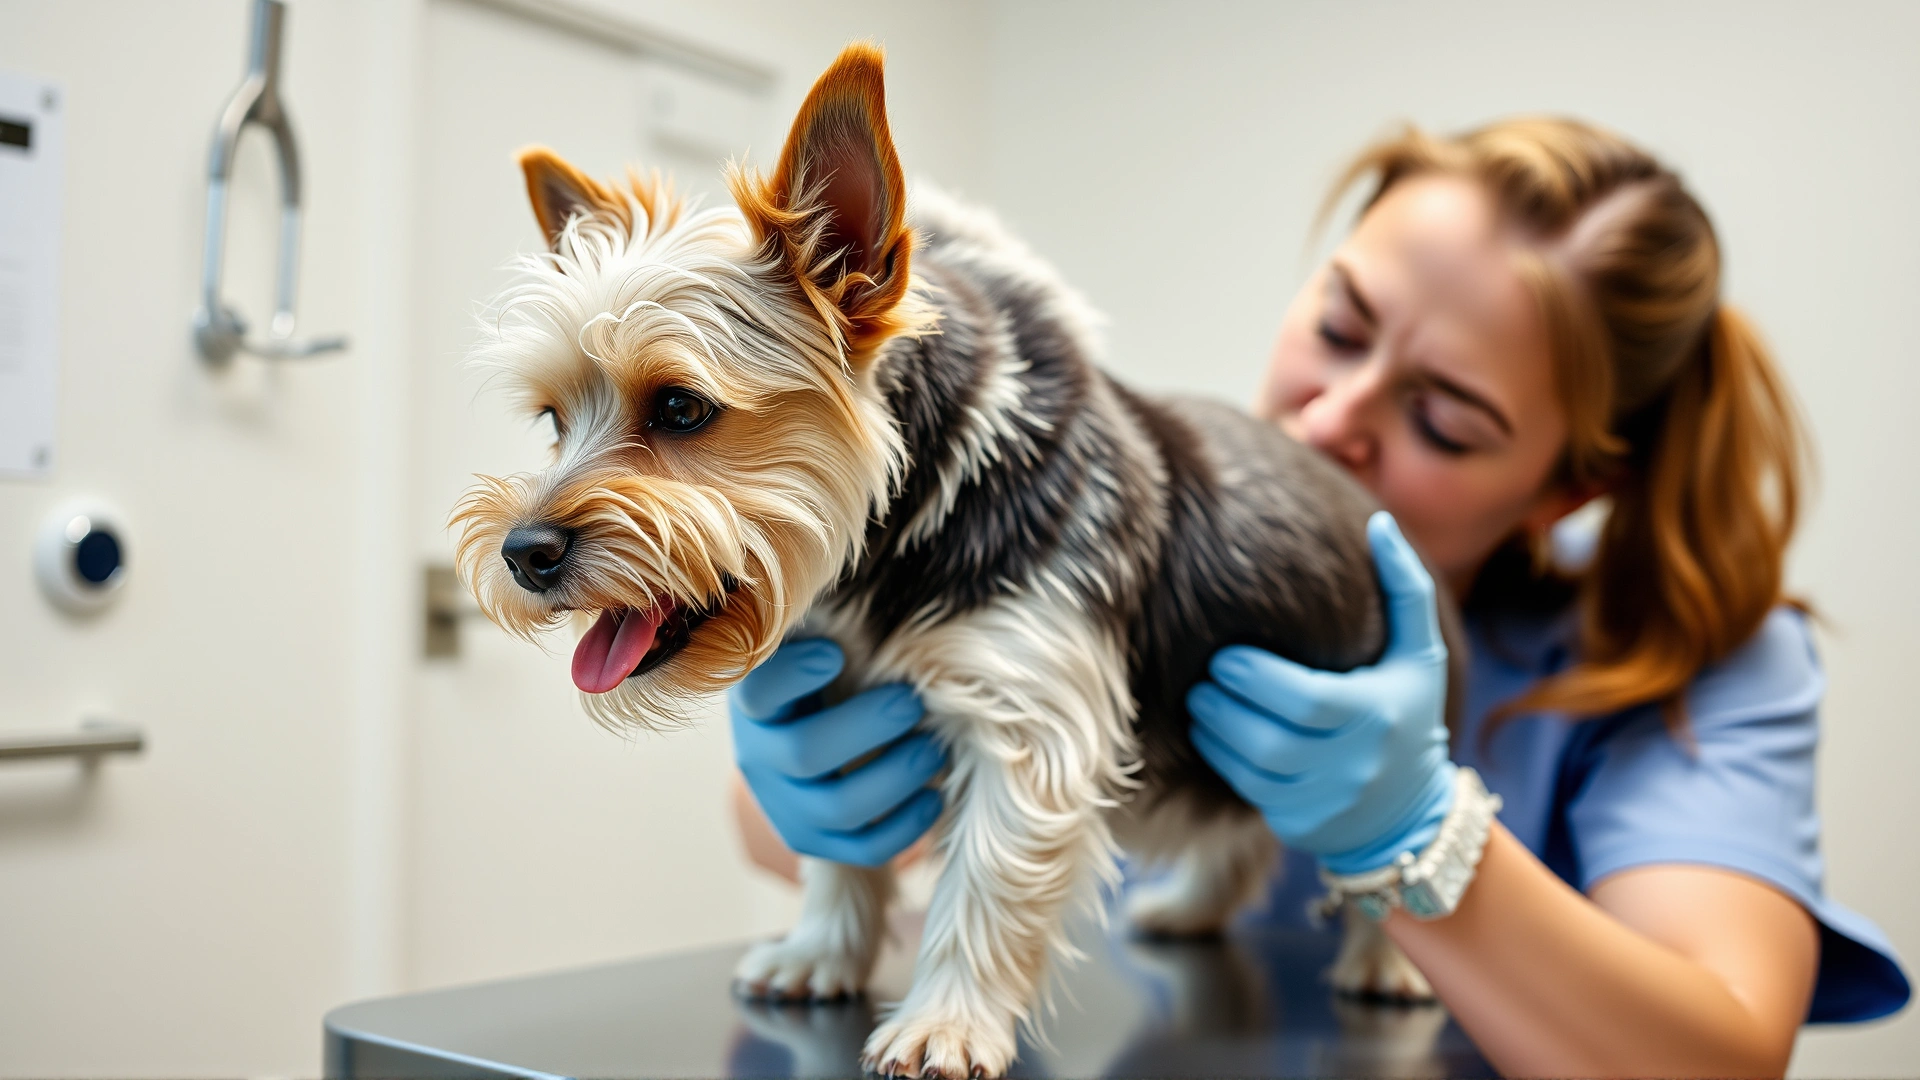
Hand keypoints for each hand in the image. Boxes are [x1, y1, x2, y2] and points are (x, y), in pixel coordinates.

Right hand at [730, 639, 944, 866]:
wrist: (817, 741)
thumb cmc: (833, 677)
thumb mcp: (823, 644)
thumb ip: (840, 621)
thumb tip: (881, 559)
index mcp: (758, 699)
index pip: (760, 690)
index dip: (792, 675)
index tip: (835, 652)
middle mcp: (760, 755)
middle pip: (804, 753)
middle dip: (866, 728)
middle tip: (912, 702)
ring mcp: (785, 805)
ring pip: (837, 806)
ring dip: (895, 777)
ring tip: (935, 748)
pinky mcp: (816, 842)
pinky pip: (861, 849)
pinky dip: (904, 827)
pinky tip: (934, 798)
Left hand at [1187, 511, 1455, 873]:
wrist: (1411, 813)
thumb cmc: (1407, 713)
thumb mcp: (1420, 655)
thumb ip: (1405, 588)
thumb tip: (1378, 525)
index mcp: (1377, 715)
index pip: (1304, 700)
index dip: (1254, 677)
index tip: (1226, 656)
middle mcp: (1352, 764)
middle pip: (1269, 736)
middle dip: (1224, 702)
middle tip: (1206, 675)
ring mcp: (1323, 799)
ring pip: (1250, 766)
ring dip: (1213, 729)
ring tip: (1200, 699)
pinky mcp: (1297, 824)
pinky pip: (1245, 788)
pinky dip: (1218, 757)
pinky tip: (1210, 730)